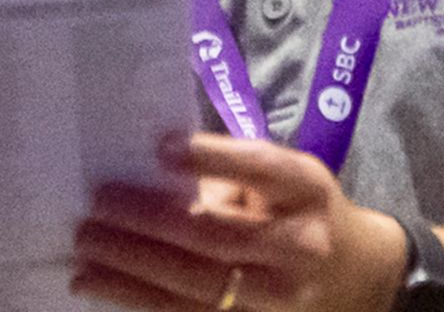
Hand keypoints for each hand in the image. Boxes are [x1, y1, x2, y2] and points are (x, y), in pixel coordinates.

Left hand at [73, 131, 411, 311]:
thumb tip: (145, 168)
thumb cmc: (303, 211)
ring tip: (84, 249)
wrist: (359, 278)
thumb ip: (231, 174)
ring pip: (196, 289)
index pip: (262, 170)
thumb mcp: (286, 179)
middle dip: (149, 222)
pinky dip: (138, 300)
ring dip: (130, 269)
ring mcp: (279, 299)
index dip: (213, 159)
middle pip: (218, 238)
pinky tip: (98, 283)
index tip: (160, 147)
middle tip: (97, 204)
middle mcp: (300, 246)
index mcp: (307, 190)